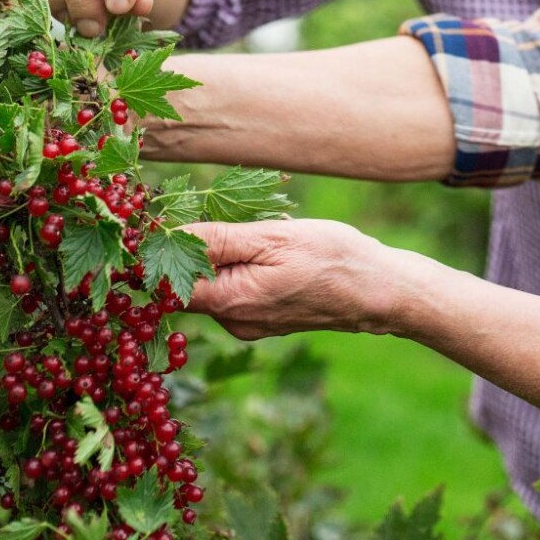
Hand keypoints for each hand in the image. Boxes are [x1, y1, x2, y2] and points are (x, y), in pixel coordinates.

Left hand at [181, 219, 419, 339]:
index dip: (158, 250)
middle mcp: (232, 322)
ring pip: (215, 283)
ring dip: (224, 253)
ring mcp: (249, 324)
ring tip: (261, 231)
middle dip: (196, 246)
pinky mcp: (264, 320)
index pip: (165, 283)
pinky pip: (237, 289)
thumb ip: (217, 240)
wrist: (381, 292)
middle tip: (227, 215)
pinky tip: (273, 249)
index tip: (165, 220)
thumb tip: (167, 235)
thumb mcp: (274, 238)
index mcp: (229, 302)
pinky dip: (243, 265)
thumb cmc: (333, 259)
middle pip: (188, 282)